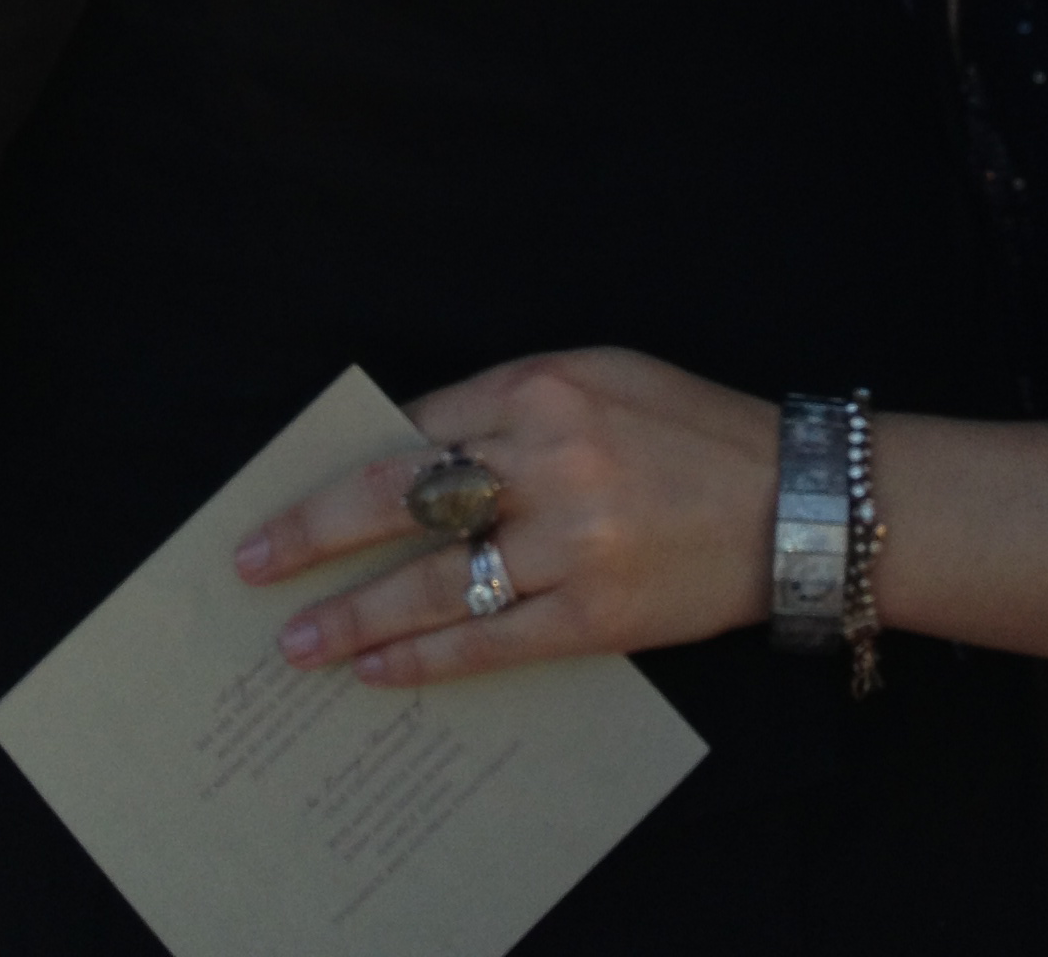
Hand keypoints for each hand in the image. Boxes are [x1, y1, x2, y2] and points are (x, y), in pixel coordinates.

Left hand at [234, 348, 776, 688]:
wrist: (796, 500)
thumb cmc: (693, 430)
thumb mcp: (604, 377)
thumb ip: (513, 405)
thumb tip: (414, 446)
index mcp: (547, 386)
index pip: (419, 424)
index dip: (351, 464)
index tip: (294, 494)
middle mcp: (552, 458)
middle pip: (402, 496)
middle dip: (314, 532)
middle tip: (251, 563)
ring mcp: (573, 541)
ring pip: (435, 580)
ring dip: (355, 615)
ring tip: (296, 641)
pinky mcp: (597, 613)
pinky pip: (491, 641)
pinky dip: (427, 658)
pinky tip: (378, 671)